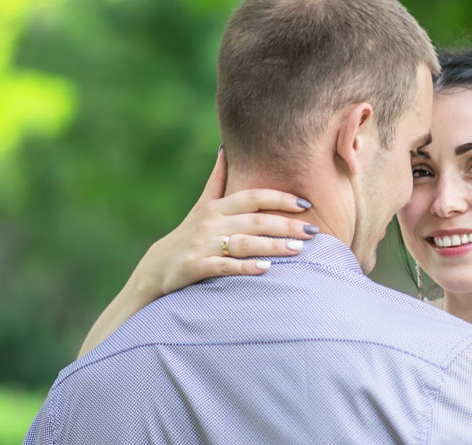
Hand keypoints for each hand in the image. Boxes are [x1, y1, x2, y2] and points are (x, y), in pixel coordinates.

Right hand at [141, 149, 319, 296]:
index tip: (305, 204)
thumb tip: (226, 148)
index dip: (280, 198)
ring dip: (272, 246)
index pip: (253, 197)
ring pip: (244, 243)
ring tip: (298, 250)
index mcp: (216, 207)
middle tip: (313, 231)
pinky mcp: (196, 266)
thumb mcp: (201, 205)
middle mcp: (211, 222)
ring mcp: (203, 244)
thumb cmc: (188, 234)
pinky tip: (266, 268)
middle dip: (286, 225)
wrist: (157, 267)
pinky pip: (225, 266)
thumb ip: (218, 180)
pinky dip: (245, 267)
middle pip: (255, 220)